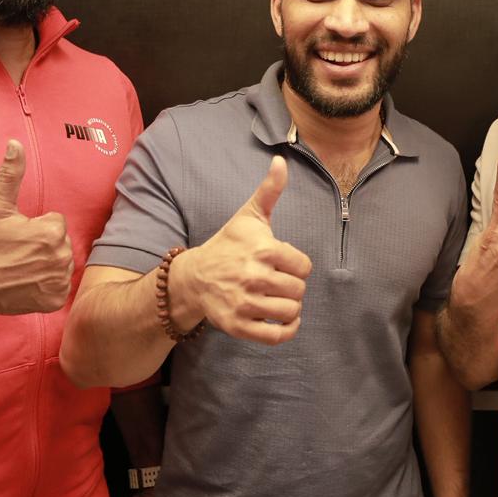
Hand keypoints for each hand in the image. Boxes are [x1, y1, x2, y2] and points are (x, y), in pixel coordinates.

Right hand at [0, 139, 73, 319]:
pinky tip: (26, 284)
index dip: (35, 227)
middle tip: (16, 252)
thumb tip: (16, 144)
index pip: (56, 222)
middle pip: (60, 243)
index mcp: (52, 231)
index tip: (16, 236)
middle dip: (42, 245)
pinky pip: (58, 287)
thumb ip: (11, 173)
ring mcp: (58, 281)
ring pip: (60, 264)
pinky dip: (45, 286)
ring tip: (20, 267)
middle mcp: (61, 257)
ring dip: (45, 264)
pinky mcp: (54, 301)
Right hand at [171, 156, 311, 343]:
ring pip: (290, 312)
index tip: (283, 263)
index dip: (297, 265)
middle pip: (299, 290)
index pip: (303, 266)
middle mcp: (254, 278)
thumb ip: (269, 190)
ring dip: (290, 308)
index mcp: (262, 250)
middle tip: (278, 282)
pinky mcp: (238, 326)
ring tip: (279, 300)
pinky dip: (286, 331)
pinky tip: (283, 320)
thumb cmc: (228, 244)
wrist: (194, 276)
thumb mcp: (248, 216)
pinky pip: (276, 337)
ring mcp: (245, 304)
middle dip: (292, 286)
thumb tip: (280, 160)